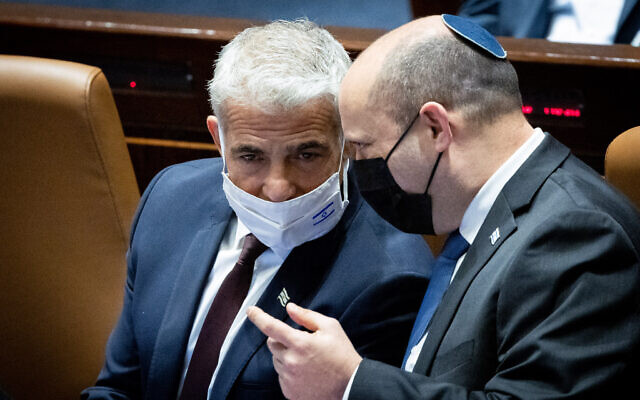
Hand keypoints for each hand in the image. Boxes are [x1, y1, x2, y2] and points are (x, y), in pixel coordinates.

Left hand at [247, 302, 362, 399]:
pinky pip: (281, 377)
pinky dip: (289, 372)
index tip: (251, 311)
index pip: (271, 327)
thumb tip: (290, 308)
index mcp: (300, 343)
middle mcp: (291, 362)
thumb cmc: (342, 355)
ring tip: (307, 360)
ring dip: (286, 356)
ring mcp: (289, 379)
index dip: (258, 317)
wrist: (351, 386)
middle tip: (299, 342)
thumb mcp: (331, 328)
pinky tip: (306, 373)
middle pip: (272, 344)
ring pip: (276, 361)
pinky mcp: (290, 392)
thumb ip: (307, 316)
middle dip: (281, 340)